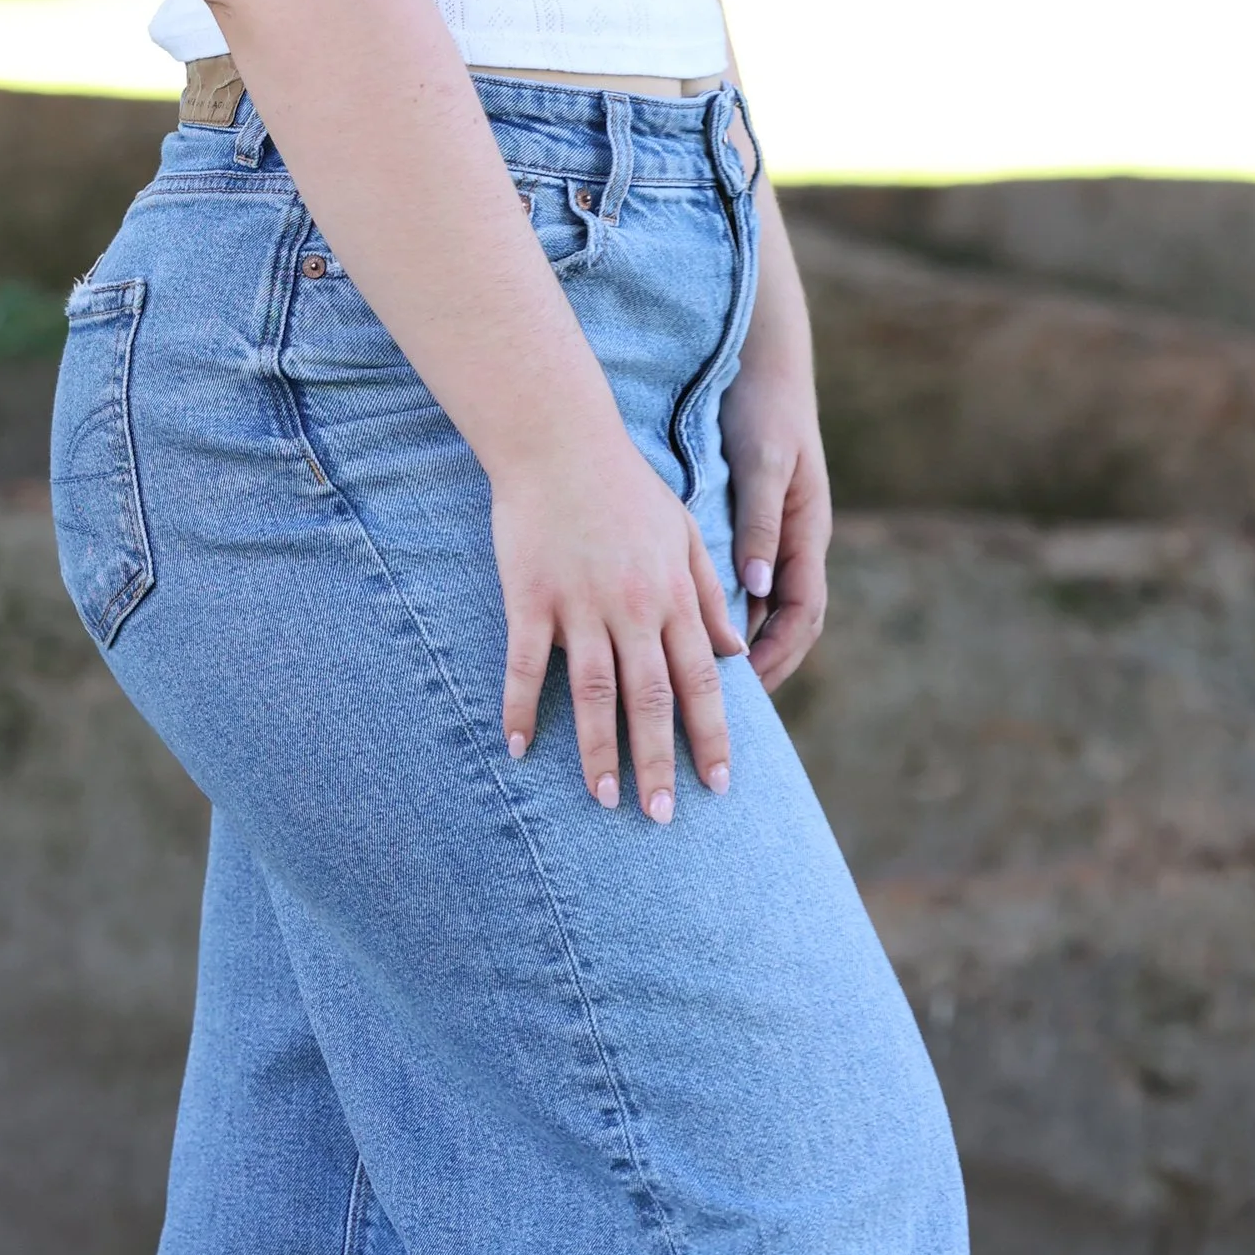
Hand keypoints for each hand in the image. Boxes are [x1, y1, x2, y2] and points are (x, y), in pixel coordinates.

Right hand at [491, 414, 745, 820]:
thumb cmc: (624, 484)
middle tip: (662, 816)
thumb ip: (709, 594)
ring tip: (605, 799)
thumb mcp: (683, 532)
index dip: (712, 735)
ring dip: (600, 750)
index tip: (720, 785)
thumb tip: (734, 652)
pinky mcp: (529, 597)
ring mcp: (578, 604)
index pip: (701, 680)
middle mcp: (632, 607)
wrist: (559, 437)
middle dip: (659, 762)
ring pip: (593, 692)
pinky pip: (524, 664)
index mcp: (673, 595)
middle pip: (651, 699)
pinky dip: (520, 708)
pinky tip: (519, 748)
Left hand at [722, 356, 830, 692]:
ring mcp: (777, 533)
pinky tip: (691, 625)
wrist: (764, 363)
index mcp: (808, 533)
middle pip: (789, 623)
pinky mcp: (753, 522)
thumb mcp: (764, 464)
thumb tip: (760, 589)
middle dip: (764, 664)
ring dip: (745, 643)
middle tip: (725, 706)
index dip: (779, 655)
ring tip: (707, 681)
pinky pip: (747, 580)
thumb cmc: (765, 409)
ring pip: (767, 606)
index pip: (803, 614)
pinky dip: (726, 609)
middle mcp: (796, 541)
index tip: (746, 689)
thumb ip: (762, 523)